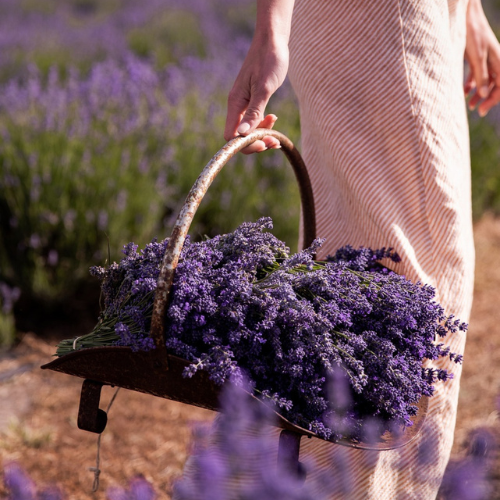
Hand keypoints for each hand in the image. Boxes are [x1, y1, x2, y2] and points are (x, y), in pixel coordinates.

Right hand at [224, 35, 288, 153]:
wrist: (273, 40)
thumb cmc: (268, 60)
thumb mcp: (263, 88)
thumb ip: (253, 112)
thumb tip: (242, 135)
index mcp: (235, 103)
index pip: (231, 136)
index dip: (245, 145)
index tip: (262, 144)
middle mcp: (237, 105)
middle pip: (240, 136)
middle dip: (256, 142)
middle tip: (274, 141)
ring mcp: (245, 103)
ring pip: (249, 129)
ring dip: (262, 135)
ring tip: (277, 135)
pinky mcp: (253, 100)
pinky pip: (255, 120)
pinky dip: (264, 125)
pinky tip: (274, 119)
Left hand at [464, 0, 499, 115]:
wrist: (463, 16)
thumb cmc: (471, 34)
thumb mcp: (476, 57)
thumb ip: (481, 76)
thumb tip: (483, 95)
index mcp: (499, 60)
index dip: (493, 99)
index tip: (481, 111)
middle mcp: (494, 60)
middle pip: (495, 84)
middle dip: (487, 99)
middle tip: (477, 111)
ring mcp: (485, 58)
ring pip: (485, 80)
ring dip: (479, 93)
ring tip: (469, 105)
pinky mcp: (475, 57)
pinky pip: (477, 74)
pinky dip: (472, 84)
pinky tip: (465, 92)